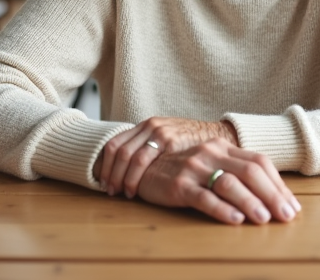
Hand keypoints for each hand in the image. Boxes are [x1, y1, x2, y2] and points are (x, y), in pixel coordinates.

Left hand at [94, 117, 237, 197]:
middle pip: (118, 150)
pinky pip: (144, 159)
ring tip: (122, 193)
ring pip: (129, 156)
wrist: (216, 136)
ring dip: (121, 178)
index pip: (114, 143)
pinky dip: (135, 176)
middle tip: (109, 191)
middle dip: (110, 173)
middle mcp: (148, 126)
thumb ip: (149, 149)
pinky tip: (136, 190)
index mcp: (144, 125)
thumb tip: (126, 169)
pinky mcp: (169, 140)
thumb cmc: (189, 145)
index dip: (106, 164)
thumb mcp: (165, 141)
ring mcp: (158, 131)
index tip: (103, 182)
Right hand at [137, 139, 300, 224]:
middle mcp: (211, 153)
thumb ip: (236, 173)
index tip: (292, 206)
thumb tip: (272, 197)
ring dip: (250, 202)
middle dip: (272, 195)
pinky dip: (222, 209)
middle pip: (250, 171)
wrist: (144, 167)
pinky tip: (235, 219)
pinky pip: (203, 197)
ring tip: (265, 219)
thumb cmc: (184, 170)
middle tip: (286, 216)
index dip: (279, 184)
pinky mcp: (178, 185)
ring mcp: (194, 168)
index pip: (259, 162)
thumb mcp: (211, 165)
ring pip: (229, 183)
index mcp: (223, 147)